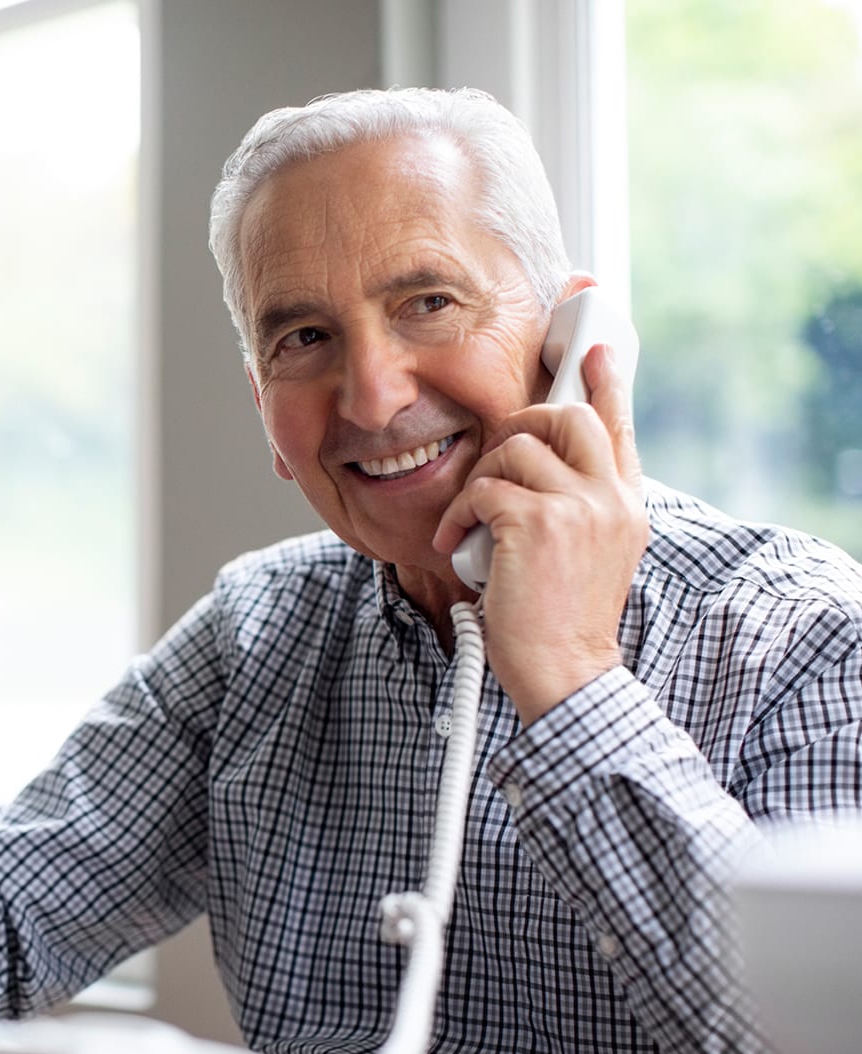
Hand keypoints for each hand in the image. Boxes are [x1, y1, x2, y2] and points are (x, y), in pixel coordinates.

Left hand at [433, 345, 648, 723]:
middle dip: (520, 423)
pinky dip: (459, 514)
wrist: (566, 674)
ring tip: (472, 521)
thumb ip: (576, 509)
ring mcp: (580, 506)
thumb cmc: (563, 623)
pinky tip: (456, 543)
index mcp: (625, 506)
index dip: (607, 385)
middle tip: (496, 459)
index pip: (620, 428)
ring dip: (481, 480)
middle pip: (568, 415)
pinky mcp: (539, 521)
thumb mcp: (586, 557)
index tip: (598, 351)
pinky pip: (483, 488)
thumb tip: (531, 473)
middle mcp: (611, 498)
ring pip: (517, 445)